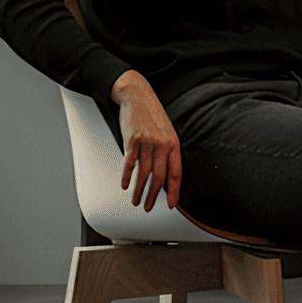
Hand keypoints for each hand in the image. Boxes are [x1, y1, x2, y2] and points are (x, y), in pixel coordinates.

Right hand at [111, 70, 181, 211]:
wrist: (137, 94)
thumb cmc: (152, 114)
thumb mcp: (167, 131)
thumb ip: (167, 152)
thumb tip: (166, 175)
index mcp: (174, 143)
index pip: (176, 173)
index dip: (174, 191)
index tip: (171, 204)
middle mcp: (162, 144)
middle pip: (159, 177)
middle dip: (153, 196)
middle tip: (148, 207)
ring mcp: (147, 142)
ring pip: (144, 173)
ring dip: (138, 190)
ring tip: (136, 202)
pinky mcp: (132, 140)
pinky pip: (130, 163)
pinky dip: (126, 176)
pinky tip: (125, 186)